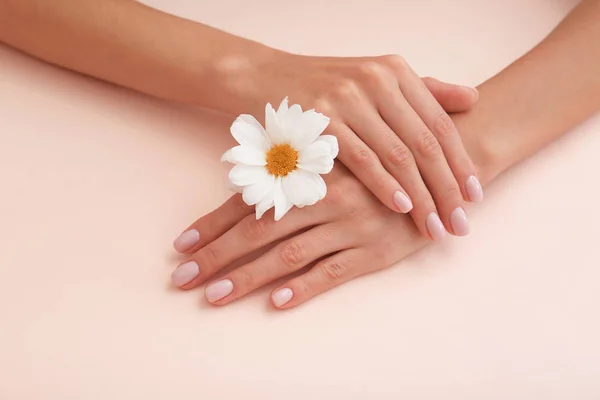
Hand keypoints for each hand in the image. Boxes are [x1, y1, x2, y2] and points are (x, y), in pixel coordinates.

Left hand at [171, 164, 427, 307]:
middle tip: (183, 277)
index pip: (251, 201)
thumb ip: (297, 168)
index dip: (213, 225)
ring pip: (288, 254)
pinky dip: (304, 287)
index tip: (181, 246)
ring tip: (214, 296)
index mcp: (311, 173)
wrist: (439, 168)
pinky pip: (333, 272)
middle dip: (217, 256)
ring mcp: (349, 225)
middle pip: (259, 231)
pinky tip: (277, 301)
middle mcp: (324, 198)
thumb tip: (248, 189)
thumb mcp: (338, 155)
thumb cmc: (380, 161)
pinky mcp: (375, 251)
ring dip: (247, 277)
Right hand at [239, 53, 481, 238]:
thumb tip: (472, 99)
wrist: (260, 76)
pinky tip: (402, 208)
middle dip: (447, 188)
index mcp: (394, 70)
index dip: (462, 162)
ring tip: (436, 227)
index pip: (439, 123)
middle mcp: (376, 80)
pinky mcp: (320, 118)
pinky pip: (362, 160)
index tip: (476, 197)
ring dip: (421, 196)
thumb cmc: (321, 87)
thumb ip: (422, 91)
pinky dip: (385, 186)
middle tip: (461, 223)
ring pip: (398, 155)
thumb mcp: (373, 80)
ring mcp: (348, 98)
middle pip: (425, 143)